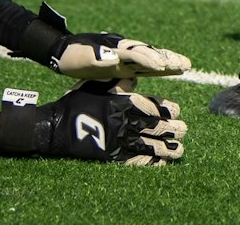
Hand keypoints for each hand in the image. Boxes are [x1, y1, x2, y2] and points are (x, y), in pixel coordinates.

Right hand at [7, 80, 185, 164]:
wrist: (55, 126)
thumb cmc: (77, 102)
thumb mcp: (98, 86)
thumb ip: (118, 83)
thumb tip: (135, 76)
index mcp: (123, 103)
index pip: (152, 106)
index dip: (167, 109)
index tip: (177, 111)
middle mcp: (125, 122)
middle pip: (156, 126)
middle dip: (173, 129)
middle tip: (184, 130)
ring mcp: (119, 141)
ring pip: (150, 145)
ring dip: (168, 148)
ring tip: (181, 150)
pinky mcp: (112, 156)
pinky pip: (136, 160)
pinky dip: (151, 162)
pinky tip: (162, 163)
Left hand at [50, 32, 192, 79]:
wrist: (64, 52)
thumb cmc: (71, 55)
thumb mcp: (81, 58)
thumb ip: (97, 58)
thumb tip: (114, 58)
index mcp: (115, 48)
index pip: (135, 53)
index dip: (148, 59)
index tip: (162, 66)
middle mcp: (124, 50)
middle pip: (149, 53)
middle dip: (167, 58)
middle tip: (185, 64)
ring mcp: (126, 57)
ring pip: (150, 58)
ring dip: (167, 62)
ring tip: (185, 66)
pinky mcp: (124, 64)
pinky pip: (144, 66)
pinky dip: (158, 67)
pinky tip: (169, 69)